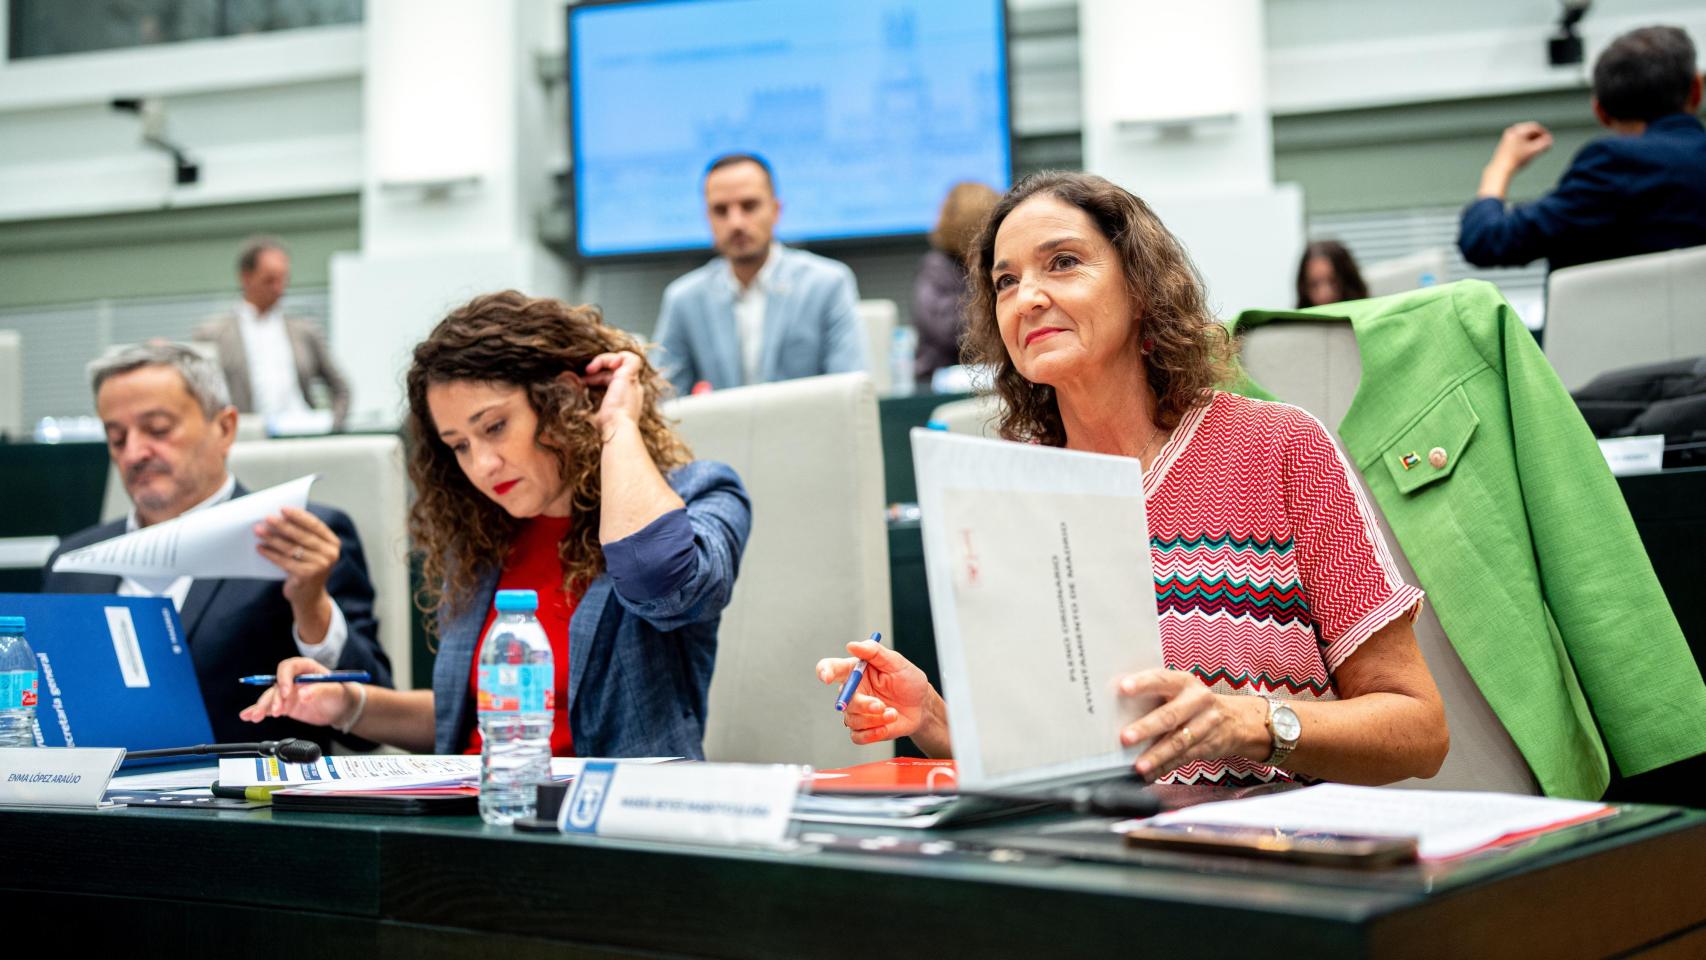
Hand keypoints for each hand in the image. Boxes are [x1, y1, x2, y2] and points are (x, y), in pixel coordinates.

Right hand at [238, 657, 355, 728]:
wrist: (342, 707)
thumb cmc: (341, 693)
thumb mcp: (334, 690)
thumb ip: (319, 691)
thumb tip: (302, 694)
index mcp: (305, 668)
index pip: (288, 668)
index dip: (284, 678)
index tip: (286, 693)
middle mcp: (293, 678)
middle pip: (276, 684)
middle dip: (273, 698)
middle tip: (277, 710)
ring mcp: (288, 692)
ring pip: (270, 697)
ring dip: (262, 706)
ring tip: (255, 717)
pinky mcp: (285, 705)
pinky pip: (270, 707)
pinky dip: (260, 711)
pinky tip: (248, 716)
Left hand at [254, 507, 338, 639]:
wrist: (309, 597)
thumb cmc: (307, 568)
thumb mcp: (312, 551)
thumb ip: (304, 536)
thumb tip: (280, 517)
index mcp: (333, 544)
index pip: (315, 525)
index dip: (299, 516)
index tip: (283, 509)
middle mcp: (330, 554)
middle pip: (302, 536)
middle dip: (282, 526)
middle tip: (267, 518)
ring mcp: (320, 566)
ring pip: (291, 548)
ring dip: (273, 538)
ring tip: (259, 531)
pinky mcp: (307, 576)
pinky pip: (284, 561)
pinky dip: (270, 554)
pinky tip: (260, 548)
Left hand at [585, 351, 645, 439]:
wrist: (616, 431)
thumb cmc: (602, 428)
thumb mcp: (587, 410)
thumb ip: (578, 397)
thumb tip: (563, 380)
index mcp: (624, 400)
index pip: (610, 380)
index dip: (595, 378)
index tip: (582, 382)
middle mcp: (630, 391)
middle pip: (615, 370)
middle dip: (598, 369)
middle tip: (585, 374)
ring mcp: (632, 384)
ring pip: (624, 361)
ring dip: (607, 360)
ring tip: (593, 367)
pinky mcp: (630, 377)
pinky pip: (630, 359)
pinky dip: (616, 357)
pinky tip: (604, 365)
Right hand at [816, 639, 942, 748]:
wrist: (922, 706)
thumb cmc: (908, 681)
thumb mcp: (896, 662)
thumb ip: (875, 652)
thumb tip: (853, 645)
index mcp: (855, 671)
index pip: (831, 668)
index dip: (824, 671)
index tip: (827, 677)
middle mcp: (852, 691)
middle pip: (843, 700)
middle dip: (862, 705)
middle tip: (880, 706)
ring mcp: (857, 711)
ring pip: (852, 719)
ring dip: (874, 719)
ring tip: (892, 714)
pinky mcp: (863, 729)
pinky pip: (857, 736)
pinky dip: (872, 734)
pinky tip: (886, 726)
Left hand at [1117, 669, 1259, 780]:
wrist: (1235, 720)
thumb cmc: (1192, 701)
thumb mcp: (1179, 689)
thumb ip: (1154, 694)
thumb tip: (1114, 705)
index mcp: (1184, 682)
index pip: (1161, 679)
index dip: (1142, 683)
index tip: (1123, 688)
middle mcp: (1197, 701)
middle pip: (1170, 715)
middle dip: (1146, 728)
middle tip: (1125, 737)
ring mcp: (1205, 724)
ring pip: (1178, 742)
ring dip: (1156, 755)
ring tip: (1138, 766)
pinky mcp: (1207, 746)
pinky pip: (1183, 759)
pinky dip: (1164, 768)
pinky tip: (1149, 775)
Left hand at [1489, 121, 1552, 173]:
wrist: (1500, 169)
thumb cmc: (1516, 160)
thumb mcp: (1533, 151)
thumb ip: (1544, 144)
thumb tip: (1550, 140)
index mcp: (1517, 130)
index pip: (1535, 127)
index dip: (1544, 132)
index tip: (1549, 139)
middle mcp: (1511, 131)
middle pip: (1529, 131)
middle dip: (1539, 137)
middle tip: (1545, 144)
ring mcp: (1507, 138)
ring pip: (1524, 137)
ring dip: (1533, 141)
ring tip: (1538, 149)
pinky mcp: (1505, 145)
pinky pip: (1519, 141)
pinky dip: (1526, 145)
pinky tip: (1529, 152)